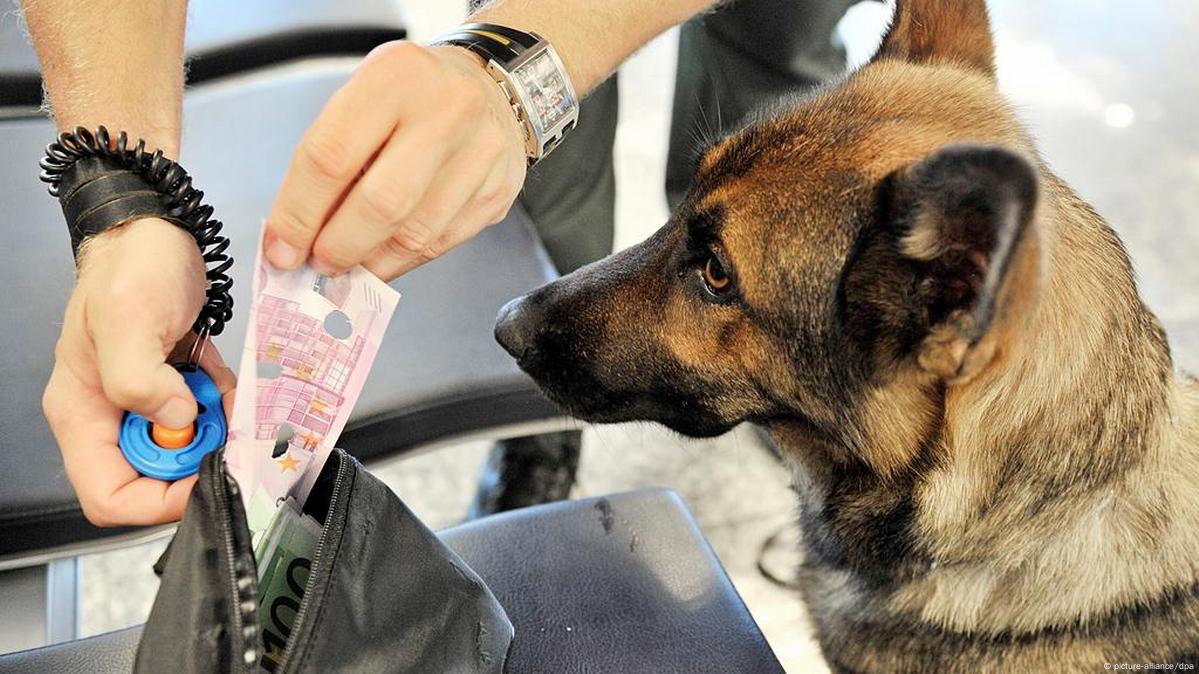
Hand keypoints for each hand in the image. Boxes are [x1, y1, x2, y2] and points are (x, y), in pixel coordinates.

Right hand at [42, 218, 235, 525]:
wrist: (155, 229)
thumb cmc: (131, 264)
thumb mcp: (130, 318)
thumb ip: (141, 380)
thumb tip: (175, 421)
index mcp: (82, 413)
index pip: (109, 495)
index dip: (158, 502)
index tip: (203, 478)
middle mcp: (110, 415)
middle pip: (155, 477)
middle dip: (198, 456)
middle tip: (226, 426)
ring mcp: (144, 402)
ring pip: (188, 447)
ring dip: (218, 427)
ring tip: (225, 391)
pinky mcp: (173, 386)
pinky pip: (205, 417)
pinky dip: (224, 404)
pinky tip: (224, 376)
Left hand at [264, 42, 526, 280]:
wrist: (488, 87)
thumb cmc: (410, 97)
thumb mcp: (363, 99)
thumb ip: (330, 159)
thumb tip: (296, 236)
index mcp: (396, 75)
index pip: (331, 156)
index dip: (298, 213)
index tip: (281, 249)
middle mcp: (447, 110)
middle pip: (380, 203)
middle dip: (338, 246)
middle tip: (317, 263)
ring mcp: (482, 153)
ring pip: (415, 234)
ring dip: (371, 261)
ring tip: (348, 264)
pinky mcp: (499, 190)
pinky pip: (442, 243)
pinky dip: (404, 260)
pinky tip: (384, 257)